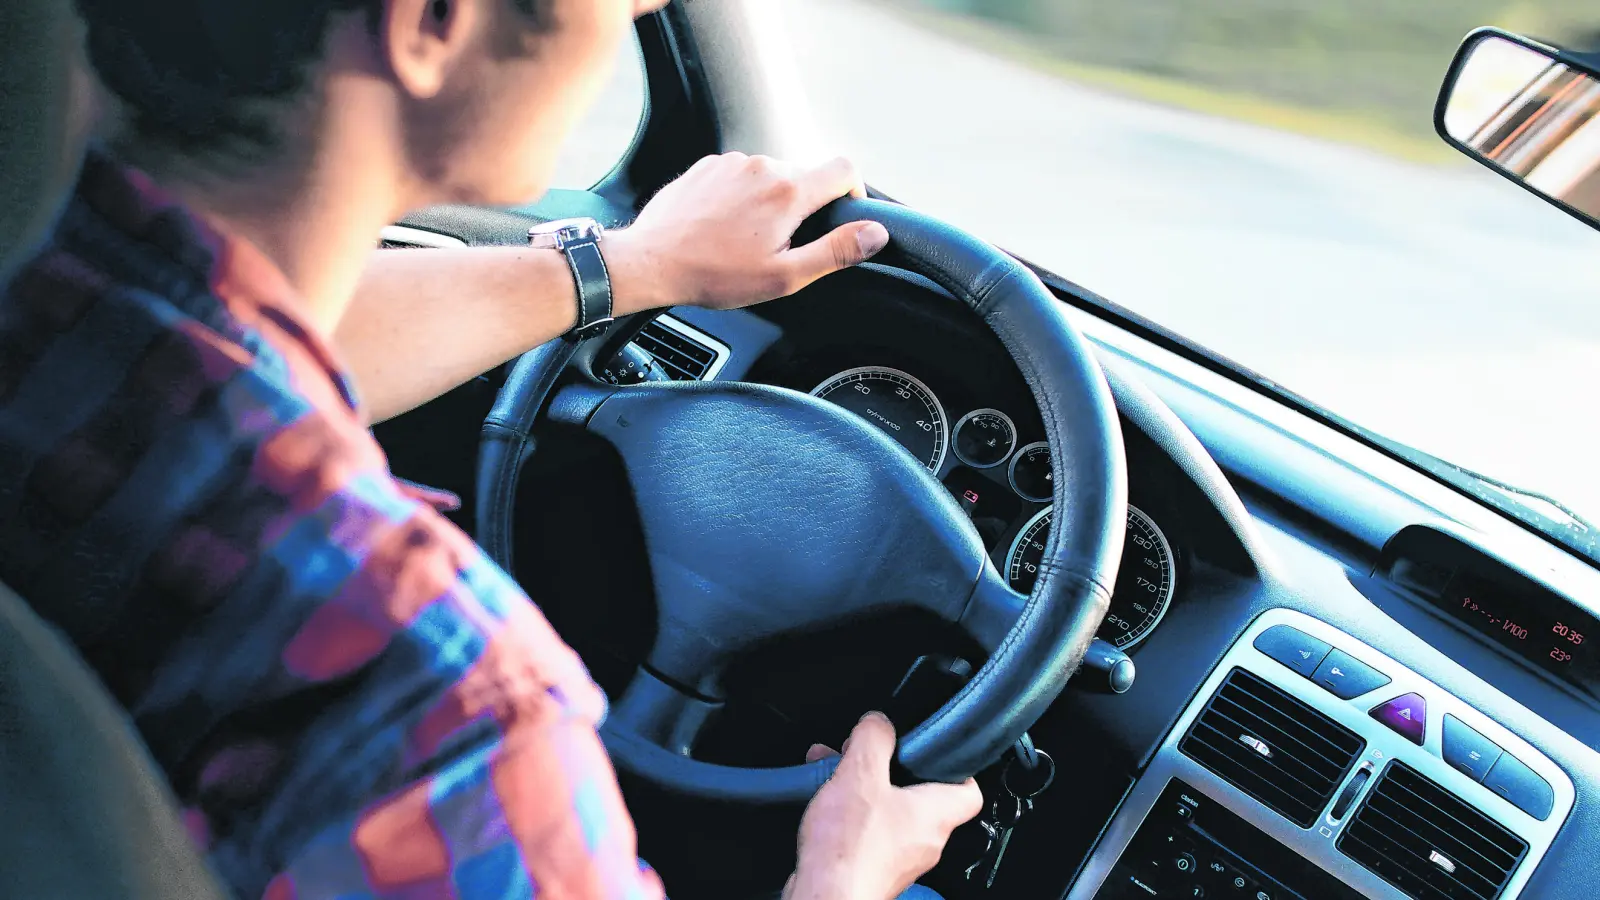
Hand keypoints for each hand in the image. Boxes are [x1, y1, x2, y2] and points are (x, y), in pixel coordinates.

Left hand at [605, 153, 890, 313]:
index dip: (854, 192)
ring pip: (770, 176)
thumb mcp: (784, 275)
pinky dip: (741, 197)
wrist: (651, 261)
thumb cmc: (714, 274)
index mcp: (789, 191)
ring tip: (746, 240)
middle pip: (805, 176)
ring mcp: (732, 162)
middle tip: (781, 246)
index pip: (845, 170)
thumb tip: (875, 234)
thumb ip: (835, 251)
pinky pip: (739, 176)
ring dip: (769, 202)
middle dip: (803, 208)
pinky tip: (723, 227)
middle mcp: (763, 166)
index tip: (843, 215)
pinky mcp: (707, 166)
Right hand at [784, 712, 983, 899]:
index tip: (936, 751)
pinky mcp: (874, 870)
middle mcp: (924, 840)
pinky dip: (849, 815)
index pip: (969, 790)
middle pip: (919, 796)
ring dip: (862, 790)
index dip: (956, 767)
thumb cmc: (850, 851)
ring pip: (888, 813)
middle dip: (889, 771)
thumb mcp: (860, 773)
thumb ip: (874, 738)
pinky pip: (868, 833)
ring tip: (833, 775)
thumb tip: (878, 722)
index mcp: (936, 814)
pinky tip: (823, 805)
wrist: (826, 897)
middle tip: (867, 757)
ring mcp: (900, 859)